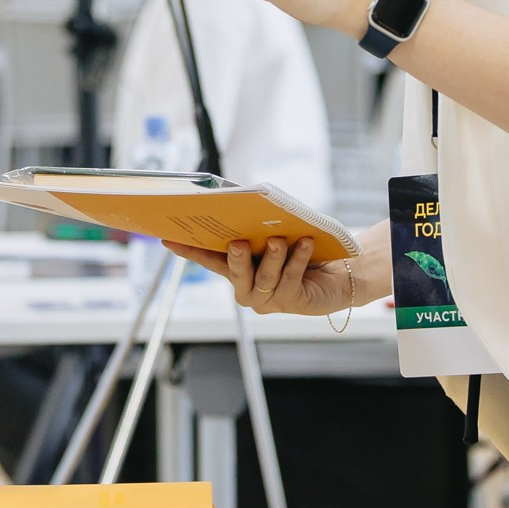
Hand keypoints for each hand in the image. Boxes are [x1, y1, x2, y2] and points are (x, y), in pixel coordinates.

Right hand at [163, 236, 386, 318]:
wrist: (340, 274)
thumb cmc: (302, 250)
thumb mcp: (276, 235)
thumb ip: (259, 228)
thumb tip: (244, 204)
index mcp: (239, 272)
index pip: (210, 260)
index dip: (189, 251)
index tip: (168, 237)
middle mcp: (249, 290)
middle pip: (236, 274)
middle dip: (236, 258)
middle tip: (238, 242)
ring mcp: (271, 300)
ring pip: (266, 279)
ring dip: (272, 257)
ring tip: (277, 239)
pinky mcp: (294, 302)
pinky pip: (292, 279)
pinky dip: (298, 259)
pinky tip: (304, 242)